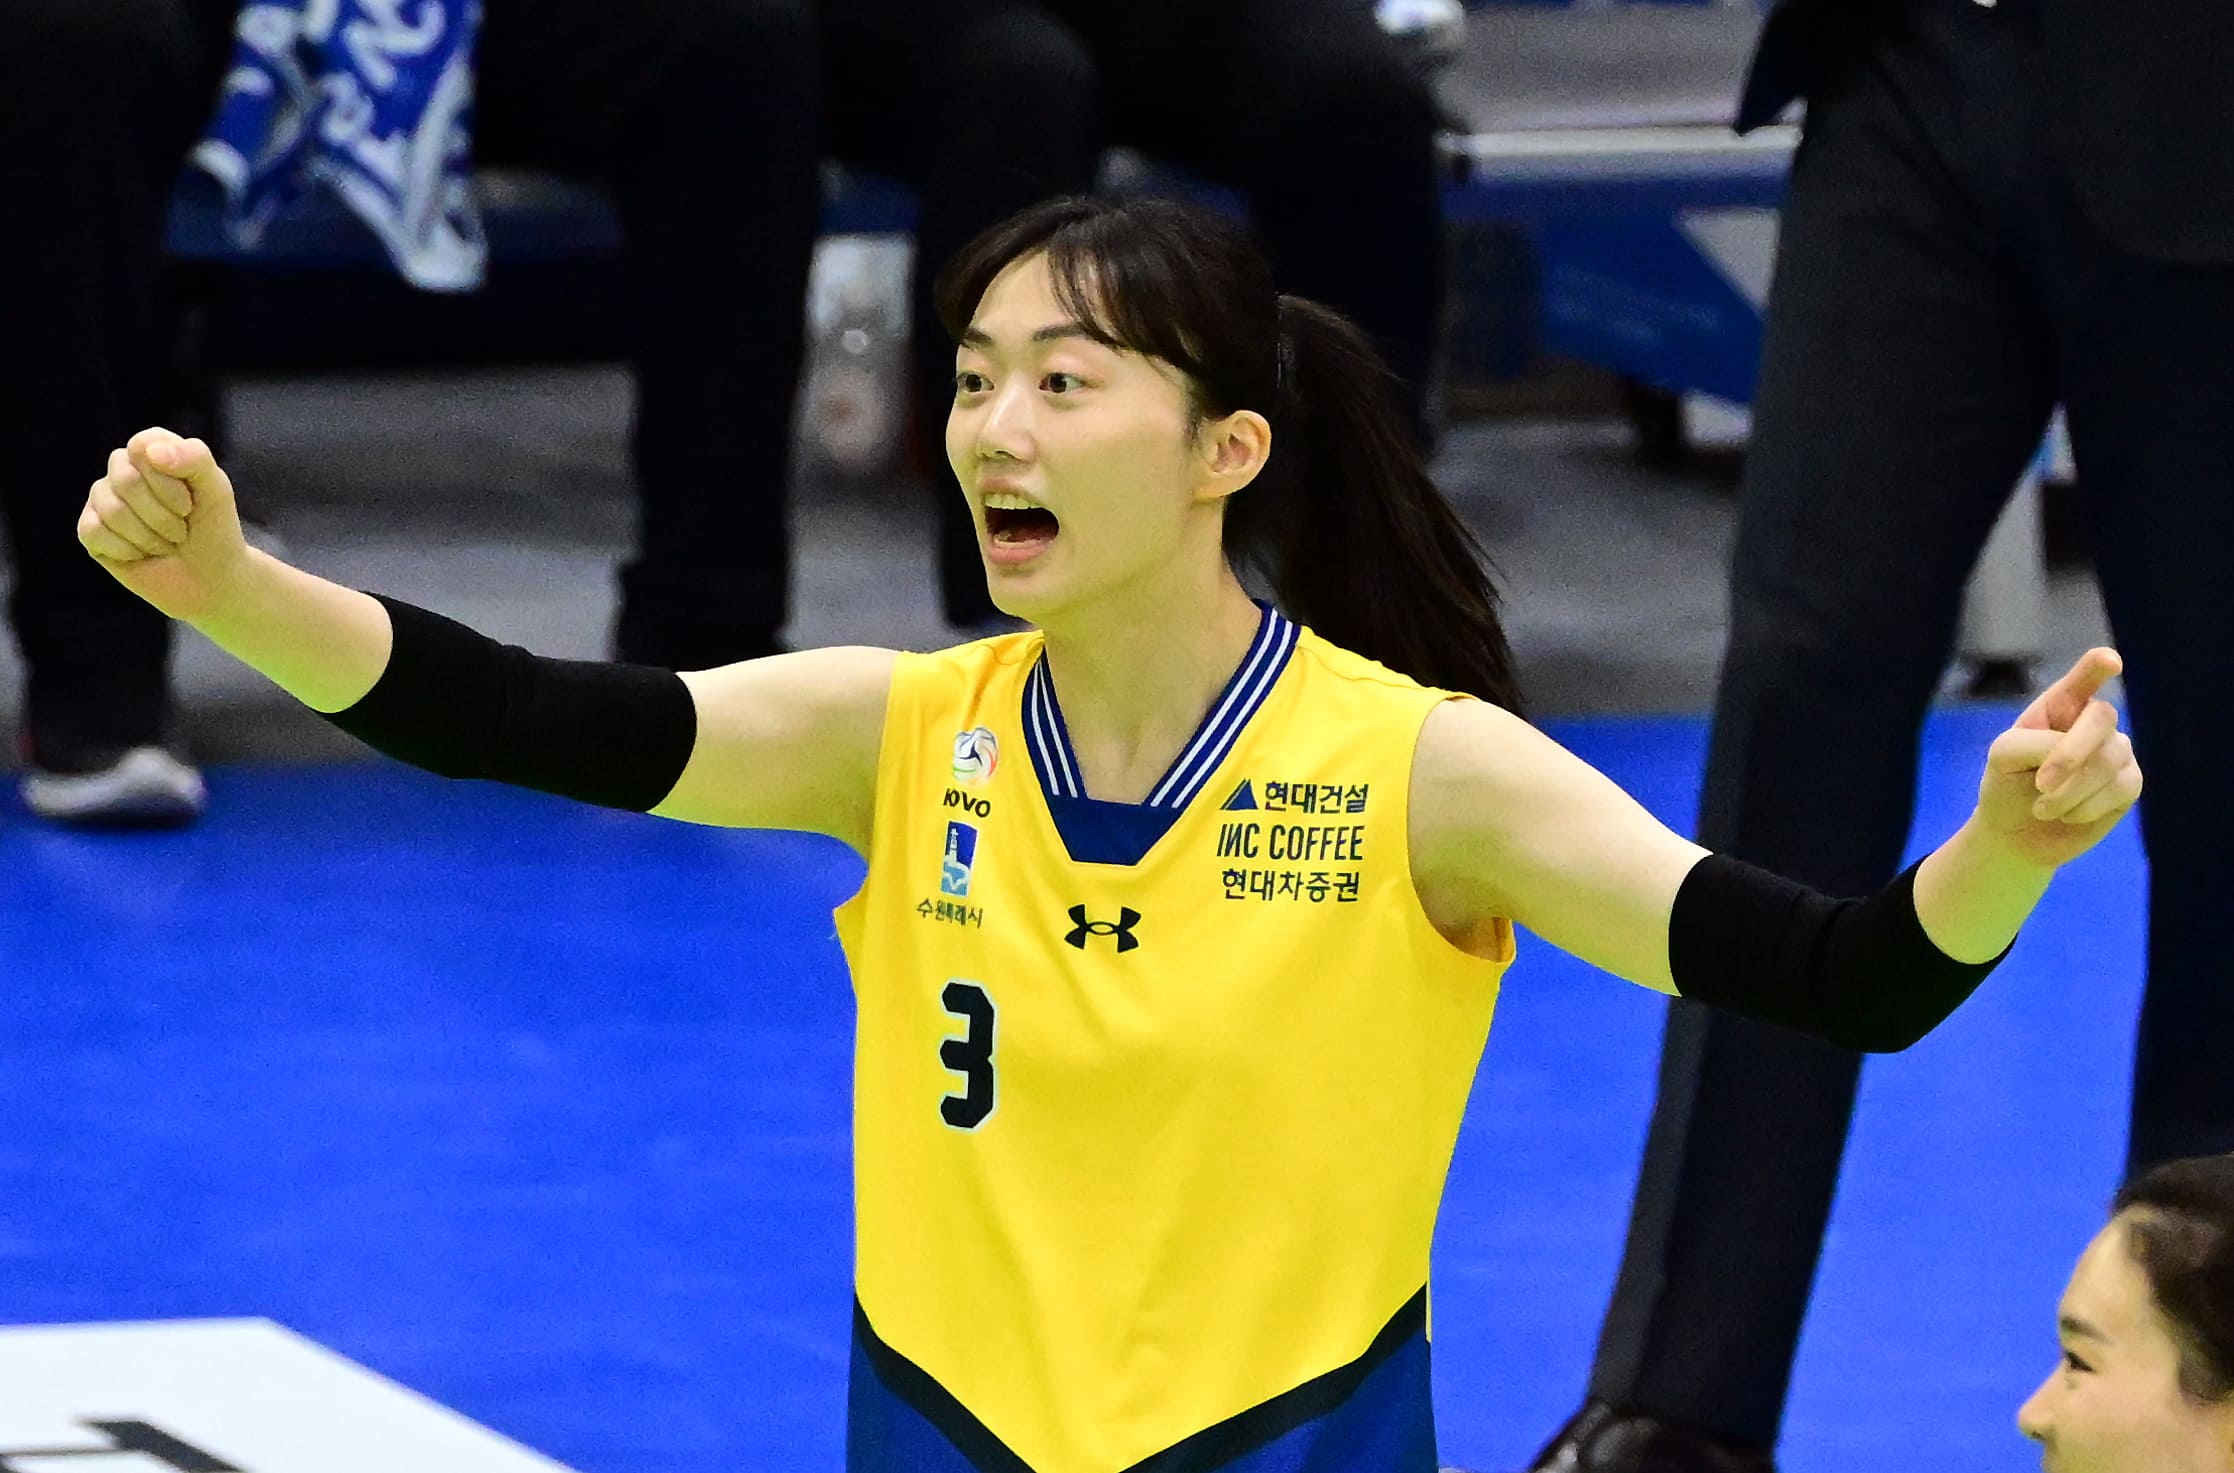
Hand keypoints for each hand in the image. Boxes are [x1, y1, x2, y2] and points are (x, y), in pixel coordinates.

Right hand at [77, 428, 250, 623]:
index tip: (189, 505)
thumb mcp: (216, 489)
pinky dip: (127, 550)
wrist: (210, 578)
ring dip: (149, 536)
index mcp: (151, 451)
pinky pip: (93, 531)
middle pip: (126, 481)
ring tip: (165, 543)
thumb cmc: (213, 528)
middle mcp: (122, 469)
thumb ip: (193, 458)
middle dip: (162, 516)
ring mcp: (102, 498)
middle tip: (181, 531)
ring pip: (111, 509)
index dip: (168, 482)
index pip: (141, 447)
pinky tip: (142, 554)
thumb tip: (149, 450)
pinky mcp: (90, 529)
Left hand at [1975, 648, 2142, 868]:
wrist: (2016, 833)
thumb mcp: (2005, 757)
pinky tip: (2066, 815)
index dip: (2097, 667)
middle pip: (2102, 718)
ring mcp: (2116, 750)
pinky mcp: (2129, 782)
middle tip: (2041, 785)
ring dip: (2070, 791)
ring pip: (2108, 759)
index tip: (2110, 661)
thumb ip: (2037, 743)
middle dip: (2070, 754)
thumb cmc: (2008, 784)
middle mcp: (2092, 722)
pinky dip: (2085, 806)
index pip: (2083, 679)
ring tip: (2041, 808)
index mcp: (2059, 707)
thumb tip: (2079, 754)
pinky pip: (2121, 787)